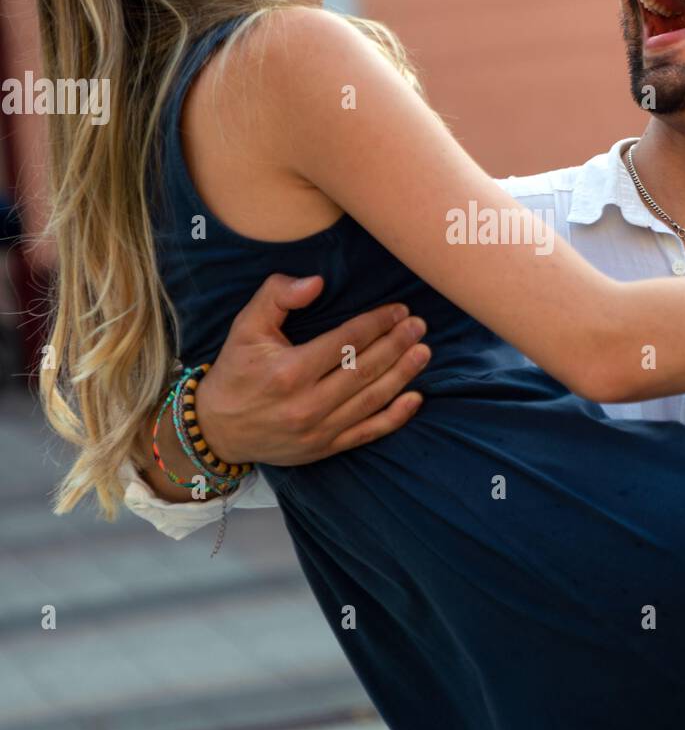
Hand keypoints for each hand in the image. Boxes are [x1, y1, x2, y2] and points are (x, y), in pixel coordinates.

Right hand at [195, 274, 430, 466]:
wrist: (217, 430)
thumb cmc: (235, 372)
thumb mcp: (245, 327)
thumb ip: (277, 296)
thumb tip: (317, 281)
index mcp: (290, 371)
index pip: (346, 342)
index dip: (377, 324)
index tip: (399, 310)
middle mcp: (308, 404)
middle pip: (365, 369)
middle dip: (397, 345)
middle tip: (420, 326)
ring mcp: (319, 430)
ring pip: (372, 399)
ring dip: (403, 374)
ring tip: (424, 351)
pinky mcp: (325, 448)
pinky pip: (368, 432)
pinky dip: (395, 417)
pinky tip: (415, 398)